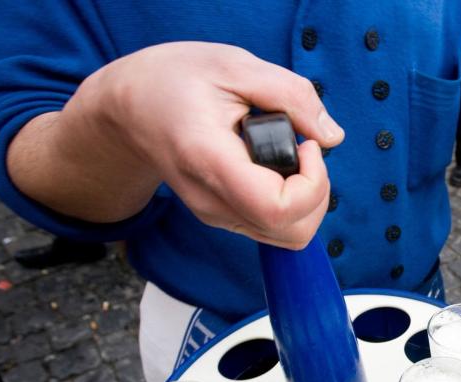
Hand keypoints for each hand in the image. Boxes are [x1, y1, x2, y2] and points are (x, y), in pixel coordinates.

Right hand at [70, 42, 341, 248]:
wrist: (128, 108)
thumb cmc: (174, 81)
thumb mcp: (234, 67)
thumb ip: (290, 95)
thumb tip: (331, 136)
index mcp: (209, 161)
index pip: (276, 209)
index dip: (312, 182)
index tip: (306, 144)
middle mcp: (211, 201)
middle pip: (291, 232)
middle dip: (317, 191)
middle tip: (302, 147)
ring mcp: (216, 215)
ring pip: (289, 236)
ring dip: (308, 197)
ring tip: (288, 155)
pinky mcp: (224, 217)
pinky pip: (276, 227)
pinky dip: (293, 201)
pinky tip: (277, 166)